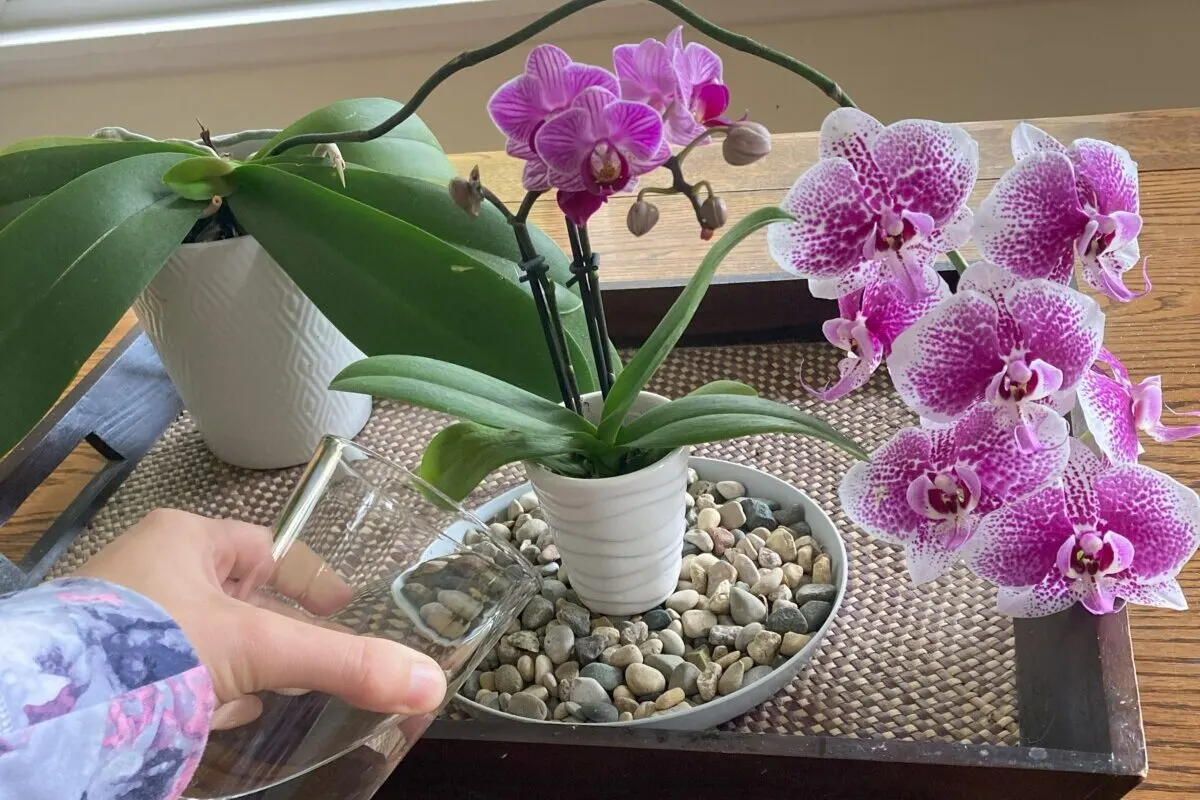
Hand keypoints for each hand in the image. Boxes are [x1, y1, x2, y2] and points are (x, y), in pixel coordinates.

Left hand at [76, 508, 445, 727]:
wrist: (49, 705)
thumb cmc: (153, 644)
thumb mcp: (260, 648)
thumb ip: (344, 663)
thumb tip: (427, 682)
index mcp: (185, 537)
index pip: (267, 549)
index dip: (308, 579)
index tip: (339, 608)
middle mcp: (146, 564)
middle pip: (233, 596)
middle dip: (268, 633)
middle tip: (298, 663)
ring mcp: (117, 614)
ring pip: (197, 636)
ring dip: (228, 667)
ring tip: (252, 698)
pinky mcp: (97, 659)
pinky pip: (162, 667)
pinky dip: (188, 689)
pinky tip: (201, 717)